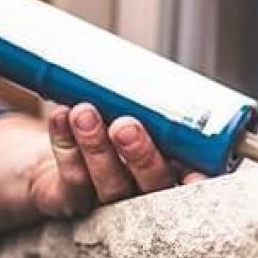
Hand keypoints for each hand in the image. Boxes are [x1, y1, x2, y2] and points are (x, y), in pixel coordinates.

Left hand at [25, 103, 204, 218]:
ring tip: (84, 112)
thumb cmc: (112, 124)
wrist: (64, 150)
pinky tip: (61, 117)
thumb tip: (153, 56)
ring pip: (109, 183)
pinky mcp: (69, 200)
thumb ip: (151, 94)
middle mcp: (142, 192)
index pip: (191, 181)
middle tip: (126, 126)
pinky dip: (64, 144)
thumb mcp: (137, 110)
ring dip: (95, 147)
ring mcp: (105, 201)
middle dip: (141, 157)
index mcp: (170, 173)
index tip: (194, 170)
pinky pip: (71, 178)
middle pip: (151, 186)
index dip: (196, 180)